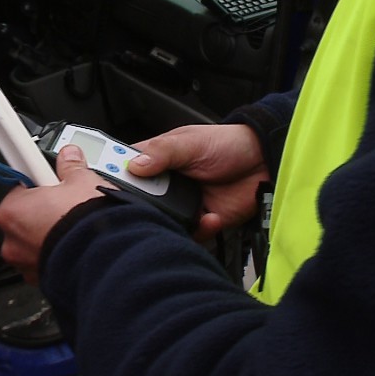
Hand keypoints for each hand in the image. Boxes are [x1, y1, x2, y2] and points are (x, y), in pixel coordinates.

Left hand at [0, 145, 110, 283]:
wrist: (106, 259)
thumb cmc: (86, 224)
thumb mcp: (82, 182)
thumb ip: (71, 167)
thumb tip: (70, 157)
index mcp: (12, 212)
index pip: (18, 189)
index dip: (38, 183)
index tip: (48, 180)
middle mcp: (12, 242)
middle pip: (25, 218)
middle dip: (44, 211)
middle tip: (66, 204)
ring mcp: (26, 264)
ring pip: (34, 243)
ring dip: (49, 235)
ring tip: (74, 226)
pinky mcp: (42, 281)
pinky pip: (47, 262)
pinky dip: (57, 255)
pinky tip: (75, 245)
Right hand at [128, 124, 267, 240]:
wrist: (265, 161)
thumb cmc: (228, 144)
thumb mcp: (191, 142)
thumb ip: (162, 152)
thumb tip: (135, 165)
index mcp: (157, 160)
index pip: (126, 170)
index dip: (115, 179)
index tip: (108, 187)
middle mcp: (166, 183)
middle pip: (140, 202)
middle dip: (143, 208)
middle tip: (152, 207)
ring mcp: (183, 203)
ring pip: (162, 221)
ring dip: (171, 222)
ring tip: (184, 214)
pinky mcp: (202, 220)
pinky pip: (191, 233)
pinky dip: (200, 230)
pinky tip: (210, 217)